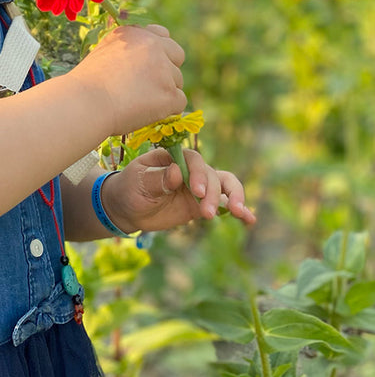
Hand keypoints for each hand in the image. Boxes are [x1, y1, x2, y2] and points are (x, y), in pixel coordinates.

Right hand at [71, 24, 186, 136]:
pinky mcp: (170, 93)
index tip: (149, 67)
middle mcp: (153, 46)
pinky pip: (179, 102)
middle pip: (177, 56)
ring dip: (163, 93)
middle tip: (148, 87)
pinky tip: (143, 112)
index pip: (163, 35)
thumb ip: (127, 50)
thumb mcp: (104, 53)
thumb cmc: (87, 85)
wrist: (84, 103)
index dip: (159, 53)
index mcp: (136, 34)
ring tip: (135, 102)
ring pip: (177, 82)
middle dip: (168, 70)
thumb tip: (145, 60)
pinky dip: (165, 111)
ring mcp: (164, 69)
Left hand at [103, 147, 255, 233]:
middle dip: (214, 193)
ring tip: (239, 214)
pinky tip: (249, 219)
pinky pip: (224, 204)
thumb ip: (157, 179)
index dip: (199, 174)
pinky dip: (239, 210)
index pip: (194, 160)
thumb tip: (176, 173)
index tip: (197, 192)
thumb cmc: (129, 188)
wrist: (126, 207)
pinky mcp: (202, 204)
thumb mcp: (138, 183)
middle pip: (212, 175)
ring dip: (234, 198)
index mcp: (174, 157)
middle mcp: (190, 169)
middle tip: (207, 213)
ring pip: (225, 186)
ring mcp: (199, 186)